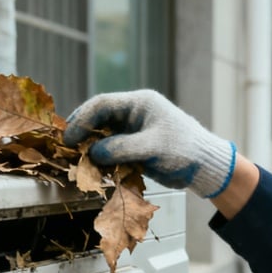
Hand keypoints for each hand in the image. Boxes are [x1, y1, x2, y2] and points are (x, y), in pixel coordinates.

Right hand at [63, 90, 237, 197]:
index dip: (82, 118)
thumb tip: (92, 153)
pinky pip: (110, 151)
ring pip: (102, 136)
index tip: (69, 137)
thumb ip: (121, 148)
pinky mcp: (133, 148)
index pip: (102, 104)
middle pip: (98, 118)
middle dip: (82, 132)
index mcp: (138, 103)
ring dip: (90, 147)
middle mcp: (133, 114)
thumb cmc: (184, 149)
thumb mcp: (152, 147)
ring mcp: (132, 131)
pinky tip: (94, 169)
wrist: (204, 166)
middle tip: (67, 149)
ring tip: (78, 160)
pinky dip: (101, 159)